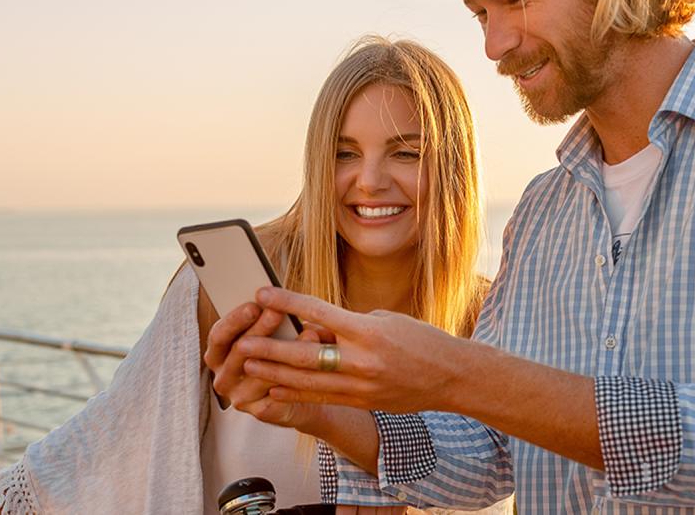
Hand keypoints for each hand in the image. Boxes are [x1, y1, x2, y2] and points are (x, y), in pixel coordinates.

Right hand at [204, 302, 326, 428]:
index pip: (219, 335)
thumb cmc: (282, 355)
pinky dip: (294, 377)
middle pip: (238, 351)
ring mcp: (239, 397)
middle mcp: (223, 377)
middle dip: (259, 329)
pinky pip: (276, 393)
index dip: (235, 320)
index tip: (254, 304)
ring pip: (259, 372)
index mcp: (219, 354)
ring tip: (308, 333)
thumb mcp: (273, 334)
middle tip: (277, 312)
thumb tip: (280, 304)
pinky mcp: (260, 411)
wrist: (300, 395)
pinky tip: (310, 365)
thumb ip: (271, 320)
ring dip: (283, 352)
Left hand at [233, 287, 477, 414]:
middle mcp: (361, 359)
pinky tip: (273, 390)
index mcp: (367, 330)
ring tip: (248, 367)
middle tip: (242, 342)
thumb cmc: (420, 340)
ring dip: (273, 374)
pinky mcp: (362, 401)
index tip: (262, 293)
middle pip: (304, 353)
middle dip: (269, 348)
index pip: (318, 312)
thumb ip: (348, 325)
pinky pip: (321, 397)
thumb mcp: (385, 320)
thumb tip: (315, 326)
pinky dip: (295, 393)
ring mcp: (361, 384)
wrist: (452, 376)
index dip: (287, 302)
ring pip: (307, 381)